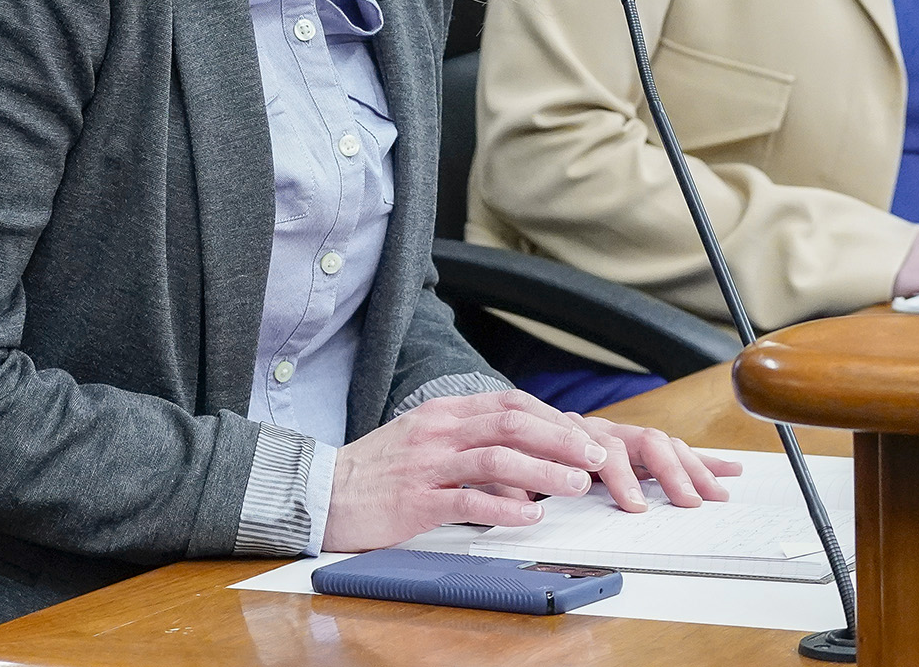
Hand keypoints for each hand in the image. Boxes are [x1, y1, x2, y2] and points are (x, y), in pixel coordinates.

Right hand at [322, 388, 735, 551]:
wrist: (321, 491)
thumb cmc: (379, 470)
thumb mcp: (426, 440)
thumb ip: (471, 440)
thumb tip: (526, 459)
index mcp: (445, 412)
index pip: (510, 403)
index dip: (553, 419)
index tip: (585, 436)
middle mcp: (440, 430)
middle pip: (512, 423)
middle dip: (561, 439)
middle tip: (596, 457)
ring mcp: (428, 464)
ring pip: (497, 457)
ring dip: (544, 471)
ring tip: (577, 485)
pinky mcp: (416, 500)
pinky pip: (468, 500)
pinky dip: (504, 507)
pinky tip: (530, 515)